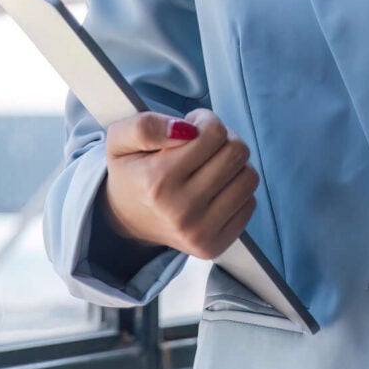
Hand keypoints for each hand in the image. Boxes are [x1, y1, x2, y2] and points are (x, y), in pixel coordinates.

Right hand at [103, 109, 257, 259]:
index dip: (204, 122)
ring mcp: (199, 232)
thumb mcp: (119, 140)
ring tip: (211, 167)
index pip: (213, 132)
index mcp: (157, 180)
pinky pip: (250, 203)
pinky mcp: (214, 246)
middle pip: (237, 152)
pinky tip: (215, 190)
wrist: (128, 220)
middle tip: (203, 147)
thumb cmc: (131, 174)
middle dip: (223, 140)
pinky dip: (236, 191)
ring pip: (249, 177)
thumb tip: (185, 129)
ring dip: (234, 165)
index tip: (191, 129)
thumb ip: (144, 126)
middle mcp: (180, 210)